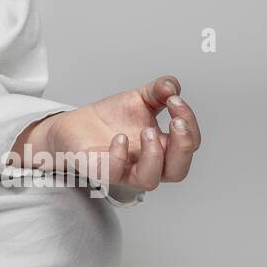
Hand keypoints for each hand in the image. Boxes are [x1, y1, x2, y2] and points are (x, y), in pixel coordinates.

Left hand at [28, 74, 201, 193]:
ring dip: (154, 155)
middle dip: (183, 147)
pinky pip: (113, 172)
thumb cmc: (112, 118)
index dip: (189, 122)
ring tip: (147, 131)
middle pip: (177, 171)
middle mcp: (147, 163)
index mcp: (162, 147)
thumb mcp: (140, 98)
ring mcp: (124, 170)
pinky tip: (119, 137)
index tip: (174, 99)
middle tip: (176, 123)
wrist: (77, 123)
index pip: (189, 144)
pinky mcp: (100, 170)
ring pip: (149, 180)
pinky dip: (119, 156)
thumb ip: (159, 90)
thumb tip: (172, 86)